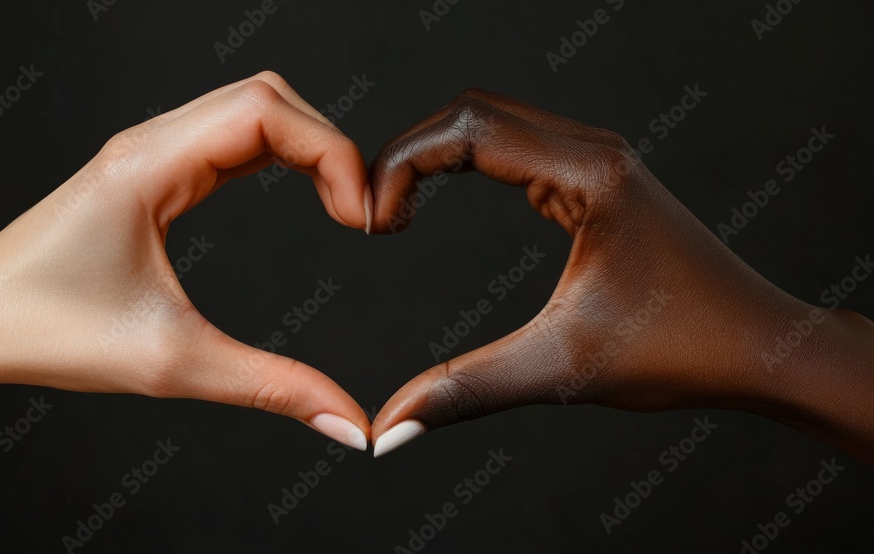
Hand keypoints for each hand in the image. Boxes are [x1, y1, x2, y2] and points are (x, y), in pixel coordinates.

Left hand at [0, 72, 371, 450]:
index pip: (265, 111)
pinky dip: (277, 155)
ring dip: (306, 146)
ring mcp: (148, 152)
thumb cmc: (44, 331)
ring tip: (340, 206)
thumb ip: (272, 387)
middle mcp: (149, 143)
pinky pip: (229, 137)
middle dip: (329, 145)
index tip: (359, 217)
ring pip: (251, 110)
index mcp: (148, 165)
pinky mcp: (150, 171)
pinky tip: (298, 192)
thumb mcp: (172, 362)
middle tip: (360, 214)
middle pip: (268, 97)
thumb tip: (347, 420)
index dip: (331, 151)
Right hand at [367, 88, 873, 461]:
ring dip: (435, 156)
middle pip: (471, 111)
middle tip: (374, 216)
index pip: (466, 129)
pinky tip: (440, 201)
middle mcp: (594, 150)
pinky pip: (514, 146)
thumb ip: (464, 391)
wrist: (759, 347)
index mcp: (589, 174)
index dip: (401, 164)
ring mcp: (596, 159)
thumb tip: (389, 426)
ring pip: (491, 122)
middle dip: (409, 154)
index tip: (373, 223)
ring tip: (396, 212)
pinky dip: (465, 164)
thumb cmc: (684, 349)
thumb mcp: (561, 370)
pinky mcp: (595, 179)